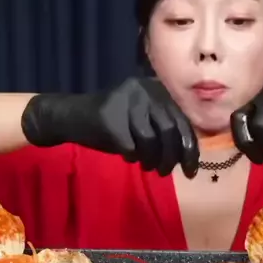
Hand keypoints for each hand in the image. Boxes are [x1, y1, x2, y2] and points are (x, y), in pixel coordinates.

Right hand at [21, 77, 198, 177]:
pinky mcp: (109, 116)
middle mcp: (144, 89)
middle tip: (164, 172)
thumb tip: (190, 156)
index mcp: (157, 89)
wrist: (72, 117)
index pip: (183, 122)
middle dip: (172, 158)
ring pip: (151, 140)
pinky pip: (130, 146)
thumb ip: (166, 131)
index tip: (191, 172)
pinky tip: (127, 155)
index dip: (189, 150)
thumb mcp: (146, 121)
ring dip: (152, 160)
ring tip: (147, 166)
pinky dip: (131, 156)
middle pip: (169, 131)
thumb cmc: (114, 123)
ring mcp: (125, 101)